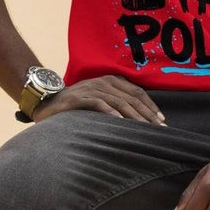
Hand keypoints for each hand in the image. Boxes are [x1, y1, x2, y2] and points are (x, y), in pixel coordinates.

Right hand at [32, 75, 165, 124]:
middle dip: (147, 114)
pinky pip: (98, 104)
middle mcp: (103, 82)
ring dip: (134, 116)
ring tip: (144, 128)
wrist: (47, 103)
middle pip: (131, 97)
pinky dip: (111, 113)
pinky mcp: (79, 98)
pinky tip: (120, 123)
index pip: (137, 92)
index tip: (161, 120)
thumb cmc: (77, 106)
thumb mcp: (100, 101)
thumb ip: (117, 104)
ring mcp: (91, 89)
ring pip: (119, 101)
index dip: (151, 106)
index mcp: (111, 81)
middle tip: (158, 129)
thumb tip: (140, 120)